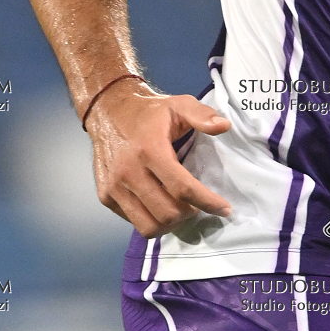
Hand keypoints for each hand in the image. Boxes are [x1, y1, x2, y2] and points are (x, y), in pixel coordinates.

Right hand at [85, 81, 232, 235]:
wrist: (107, 111)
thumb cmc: (148, 112)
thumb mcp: (178, 104)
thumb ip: (202, 114)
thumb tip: (224, 126)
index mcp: (150, 150)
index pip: (182, 188)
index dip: (207, 202)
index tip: (225, 209)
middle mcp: (129, 171)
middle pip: (168, 212)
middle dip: (190, 213)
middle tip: (197, 204)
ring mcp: (114, 187)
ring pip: (149, 226)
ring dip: (171, 223)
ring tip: (180, 209)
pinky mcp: (105, 196)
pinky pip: (133, 221)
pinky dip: (151, 218)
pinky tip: (159, 203)